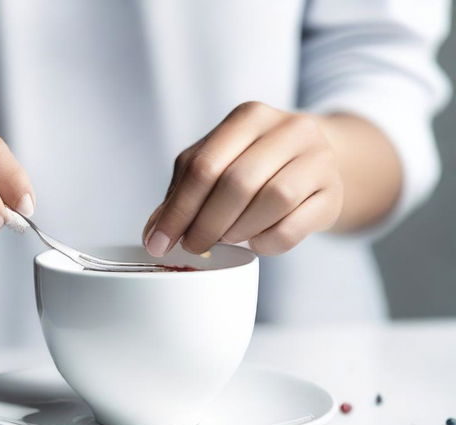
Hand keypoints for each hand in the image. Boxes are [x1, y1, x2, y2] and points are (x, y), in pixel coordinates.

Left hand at [142, 102, 343, 255]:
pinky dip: (267, 243)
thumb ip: (182, 194)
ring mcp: (318, 159)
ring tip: (227, 239)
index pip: (203, 166)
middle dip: (206, 225)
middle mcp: (289, 129)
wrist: (315, 163)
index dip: (178, 210)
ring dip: (239, 231)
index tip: (160, 242)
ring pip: (272, 201)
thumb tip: (153, 236)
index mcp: (249, 117)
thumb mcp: (216, 166)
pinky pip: (294, 226)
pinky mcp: (332, 193)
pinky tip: (256, 242)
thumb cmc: (255, 166)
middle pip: (236, 183)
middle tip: (194, 247)